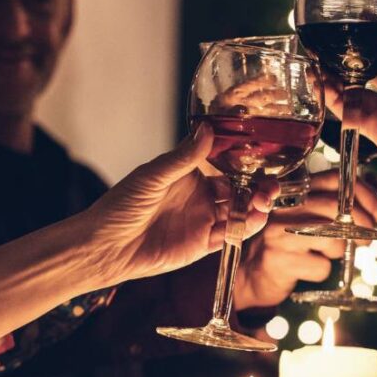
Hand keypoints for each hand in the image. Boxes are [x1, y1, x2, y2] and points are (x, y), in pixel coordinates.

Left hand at [84, 126, 274, 285]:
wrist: (107, 246)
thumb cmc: (121, 206)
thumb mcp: (153, 175)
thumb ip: (184, 157)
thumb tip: (207, 129)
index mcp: (189, 174)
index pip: (225, 164)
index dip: (245, 161)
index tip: (262, 154)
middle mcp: (200, 196)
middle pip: (239, 189)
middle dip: (257, 187)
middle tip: (269, 185)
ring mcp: (203, 220)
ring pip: (239, 212)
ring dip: (255, 207)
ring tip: (264, 202)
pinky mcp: (203, 244)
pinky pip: (231, 235)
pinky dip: (245, 228)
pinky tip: (253, 220)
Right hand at [234, 170, 376, 308]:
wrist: (256, 273)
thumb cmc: (294, 243)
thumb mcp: (315, 217)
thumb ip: (341, 203)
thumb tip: (376, 193)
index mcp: (297, 191)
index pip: (335, 179)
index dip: (364, 192)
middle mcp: (286, 207)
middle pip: (334, 206)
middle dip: (362, 223)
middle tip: (368, 239)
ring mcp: (279, 233)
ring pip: (330, 237)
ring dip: (340, 250)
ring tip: (327, 253)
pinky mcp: (278, 259)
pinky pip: (320, 266)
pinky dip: (323, 270)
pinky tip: (309, 268)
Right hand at [329, 0, 376, 178]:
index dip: (366, 44)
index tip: (347, 30)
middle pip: (363, 73)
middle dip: (343, 65)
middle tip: (322, 51)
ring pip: (351, 93)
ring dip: (333, 83)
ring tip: (314, 68)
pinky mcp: (374, 129)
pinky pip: (348, 113)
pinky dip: (334, 103)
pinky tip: (321, 90)